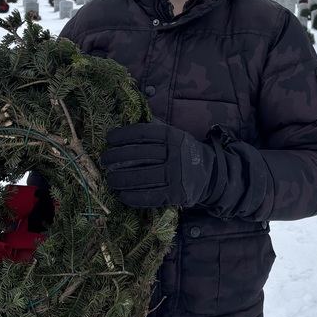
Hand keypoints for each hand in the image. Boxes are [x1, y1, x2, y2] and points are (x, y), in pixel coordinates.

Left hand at [100, 122, 214, 208]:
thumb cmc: (184, 153)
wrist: (211, 173)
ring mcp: (176, 174)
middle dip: (117, 157)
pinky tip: (123, 196)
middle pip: (139, 155)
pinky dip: (135, 197)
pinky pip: (152, 196)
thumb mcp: (175, 136)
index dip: (123, 135)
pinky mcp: (176, 193)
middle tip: (105, 161)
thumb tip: (130, 119)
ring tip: (110, 179)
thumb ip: (156, 130)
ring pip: (143, 177)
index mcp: (172, 136)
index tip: (109, 139)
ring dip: (122, 179)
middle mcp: (174, 154)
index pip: (142, 134)